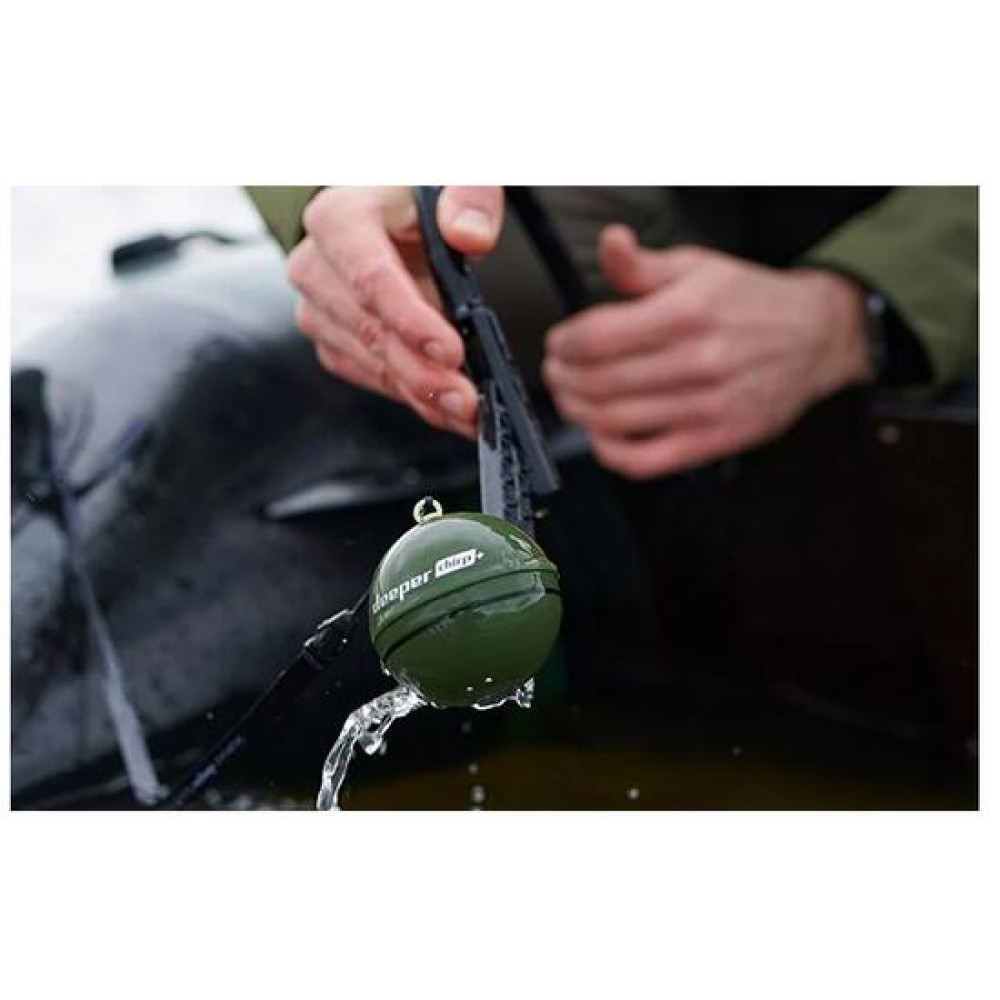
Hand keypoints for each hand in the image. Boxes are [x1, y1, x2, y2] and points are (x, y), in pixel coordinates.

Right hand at [287, 186, 504, 438]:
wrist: (397, 213)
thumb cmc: (423, 197)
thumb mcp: (458, 176)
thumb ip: (471, 196)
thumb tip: (468, 235)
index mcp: (340, 217)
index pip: (369, 275)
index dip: (410, 318)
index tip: (449, 350)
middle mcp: (316, 264)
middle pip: (370, 329)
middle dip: (422, 371)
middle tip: (467, 399)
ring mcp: (320, 308)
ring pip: (370, 361)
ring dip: (420, 393)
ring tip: (467, 410)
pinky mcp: (332, 339)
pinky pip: (370, 376)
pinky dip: (410, 396)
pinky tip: (445, 407)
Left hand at [542, 226, 874, 478]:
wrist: (816, 338)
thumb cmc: (748, 302)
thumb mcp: (697, 267)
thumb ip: (642, 265)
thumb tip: (610, 242)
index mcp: (689, 312)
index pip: (599, 336)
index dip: (565, 343)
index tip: (559, 342)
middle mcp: (699, 360)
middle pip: (599, 382)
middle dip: (563, 378)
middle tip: (557, 371)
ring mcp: (707, 406)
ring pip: (614, 421)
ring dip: (578, 412)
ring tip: (572, 398)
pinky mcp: (715, 440)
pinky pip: (646, 461)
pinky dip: (611, 452)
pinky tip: (602, 434)